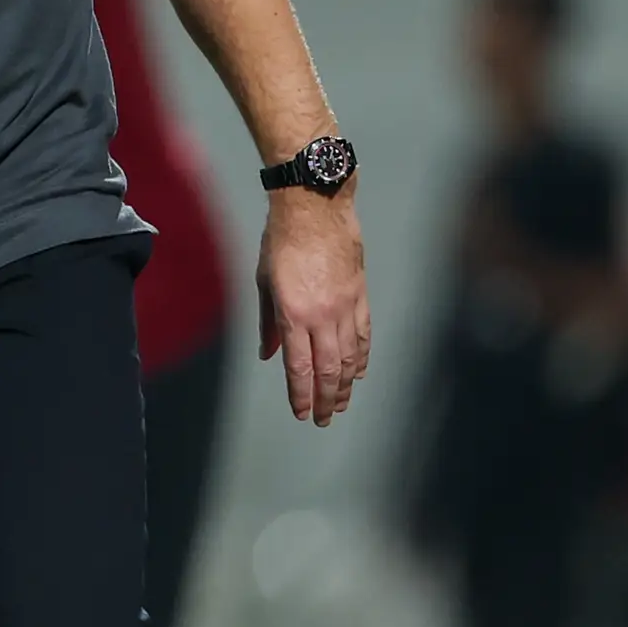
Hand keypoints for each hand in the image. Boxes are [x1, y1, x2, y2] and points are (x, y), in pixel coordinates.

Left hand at [257, 190, 370, 425]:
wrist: (315, 207)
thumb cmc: (282, 240)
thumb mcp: (263, 282)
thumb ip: (267, 323)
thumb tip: (269, 354)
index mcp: (293, 314)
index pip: (299, 367)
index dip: (301, 394)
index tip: (301, 413)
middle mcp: (322, 315)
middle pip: (328, 370)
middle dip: (325, 399)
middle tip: (323, 419)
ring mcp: (345, 306)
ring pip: (349, 357)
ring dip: (346, 384)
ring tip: (340, 403)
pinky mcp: (360, 295)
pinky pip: (364, 334)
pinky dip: (362, 357)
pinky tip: (359, 372)